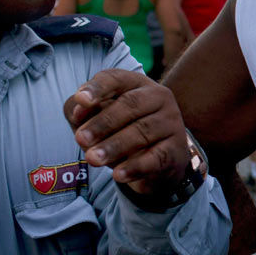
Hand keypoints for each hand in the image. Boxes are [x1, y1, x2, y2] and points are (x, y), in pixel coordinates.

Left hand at [64, 68, 189, 201]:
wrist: (156, 162)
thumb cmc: (120, 132)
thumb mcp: (96, 119)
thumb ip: (81, 111)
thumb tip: (78, 112)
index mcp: (137, 84)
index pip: (117, 79)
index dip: (98, 88)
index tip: (80, 99)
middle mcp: (159, 97)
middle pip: (131, 104)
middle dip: (103, 122)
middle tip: (80, 139)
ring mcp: (172, 122)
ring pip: (142, 131)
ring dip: (114, 146)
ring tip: (92, 159)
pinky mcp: (177, 149)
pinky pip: (156, 157)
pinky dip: (136, 166)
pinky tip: (118, 175)